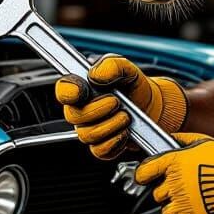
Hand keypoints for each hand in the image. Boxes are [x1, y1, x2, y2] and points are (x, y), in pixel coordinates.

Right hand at [54, 54, 187, 159]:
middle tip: (116, 101)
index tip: (81, 90)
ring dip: (111, 124)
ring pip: (88, 135)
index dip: (68, 92)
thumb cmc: (133, 87)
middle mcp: (81, 110)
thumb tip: (96, 73)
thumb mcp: (127, 68)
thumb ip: (112, 64)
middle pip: (74, 116)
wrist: (151, 107)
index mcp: (82, 88)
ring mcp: (89, 130)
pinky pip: (100, 150)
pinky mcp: (100, 147)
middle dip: (99, 108)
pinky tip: (125, 130)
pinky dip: (116, 140)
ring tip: (125, 115)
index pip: (63, 90)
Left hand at [134, 132, 213, 213]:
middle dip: (171, 193)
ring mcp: (181, 208)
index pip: (143, 172)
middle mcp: (173, 186)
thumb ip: (182, 140)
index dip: (145, 176)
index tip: (147, 179)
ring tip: (198, 204)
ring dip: (179, 211)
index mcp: (173, 163)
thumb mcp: (204, 142)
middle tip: (190, 191)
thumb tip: (171, 138)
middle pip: (158, 195)